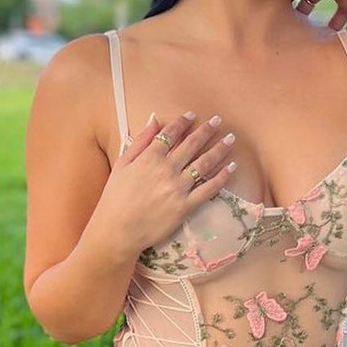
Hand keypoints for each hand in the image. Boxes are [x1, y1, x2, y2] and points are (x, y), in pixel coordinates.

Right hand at [97, 113, 236, 255]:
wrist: (117, 231)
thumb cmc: (115, 198)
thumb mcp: (122, 165)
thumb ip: (140, 142)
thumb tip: (154, 120)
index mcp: (149, 158)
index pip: (170, 133)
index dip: (183, 122)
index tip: (192, 114)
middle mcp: (167, 169)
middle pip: (191, 145)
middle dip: (206, 130)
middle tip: (217, 120)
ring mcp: (178, 188)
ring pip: (204, 164)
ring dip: (219, 149)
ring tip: (230, 139)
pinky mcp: (186, 206)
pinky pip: (208, 189)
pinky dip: (221, 177)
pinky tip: (231, 167)